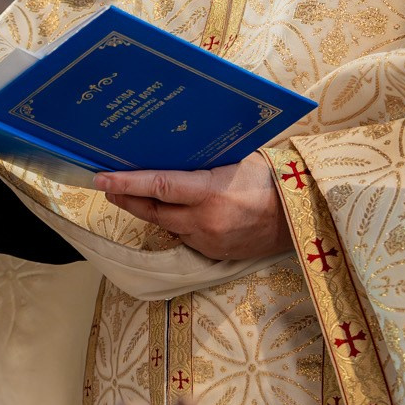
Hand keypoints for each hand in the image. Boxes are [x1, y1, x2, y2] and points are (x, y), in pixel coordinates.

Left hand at [95, 154, 289, 260]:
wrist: (302, 217)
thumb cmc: (272, 179)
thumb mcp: (237, 160)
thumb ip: (204, 162)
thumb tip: (171, 151)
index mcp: (211, 193)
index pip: (158, 187)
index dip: (127, 184)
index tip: (101, 179)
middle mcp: (205, 221)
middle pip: (153, 211)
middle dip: (126, 198)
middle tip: (106, 186)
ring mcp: (209, 241)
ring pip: (167, 226)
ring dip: (149, 211)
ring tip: (131, 196)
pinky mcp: (214, 254)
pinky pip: (185, 236)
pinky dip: (175, 223)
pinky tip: (171, 211)